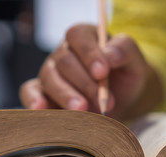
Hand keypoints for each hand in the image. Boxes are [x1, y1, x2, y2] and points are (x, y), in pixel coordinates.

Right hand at [20, 24, 162, 120]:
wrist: (125, 100)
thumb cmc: (127, 76)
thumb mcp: (135, 62)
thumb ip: (125, 51)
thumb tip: (109, 54)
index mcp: (86, 38)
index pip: (78, 36)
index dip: (88, 53)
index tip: (102, 73)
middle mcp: (64, 53)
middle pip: (64, 61)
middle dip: (83, 82)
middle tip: (102, 100)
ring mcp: (52, 73)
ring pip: (49, 78)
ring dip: (65, 95)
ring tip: (82, 110)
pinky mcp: (44, 93)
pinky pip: (30, 92)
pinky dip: (33, 100)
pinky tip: (40, 109)